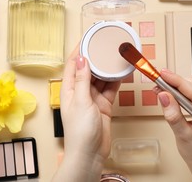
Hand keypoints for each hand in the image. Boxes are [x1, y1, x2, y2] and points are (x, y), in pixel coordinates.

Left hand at [52, 46, 120, 181]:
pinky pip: (110, 89)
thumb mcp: (81, 101)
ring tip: (115, 56)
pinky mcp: (103, 105)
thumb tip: (81, 59)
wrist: (90, 154)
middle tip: (105, 44)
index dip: (79, 50)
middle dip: (96, 57)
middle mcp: (79, 92)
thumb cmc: (80, 132)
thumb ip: (82, 80)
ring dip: (107, 69)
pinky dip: (116, 81)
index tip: (87, 37)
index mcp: (69, 89)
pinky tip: (122, 72)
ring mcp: (92, 99)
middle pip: (88, 69)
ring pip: (101, 78)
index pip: (72, 64)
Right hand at [155, 69, 191, 180]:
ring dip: (178, 85)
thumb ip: (173, 115)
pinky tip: (172, 93)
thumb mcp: (182, 136)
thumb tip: (164, 96)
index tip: (162, 75)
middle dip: (176, 82)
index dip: (177, 81)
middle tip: (158, 84)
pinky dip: (183, 89)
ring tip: (163, 90)